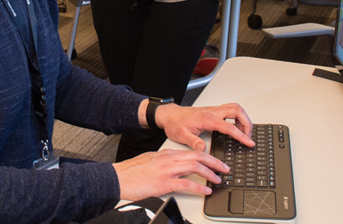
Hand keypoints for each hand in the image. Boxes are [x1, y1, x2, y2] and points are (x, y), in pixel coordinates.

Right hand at [113, 149, 228, 200]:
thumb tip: (175, 166)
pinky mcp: (164, 183)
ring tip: (217, 180)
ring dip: (209, 173)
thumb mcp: (150, 160)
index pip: (192, 151)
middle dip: (214, 162)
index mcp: (166, 154)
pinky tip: (205, 190)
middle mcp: (169, 159)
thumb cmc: (131, 171)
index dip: (207, 156)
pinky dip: (198, 187)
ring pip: (195, 167)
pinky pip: (186, 184)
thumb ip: (164, 161)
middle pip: (198, 156)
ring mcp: (167, 170)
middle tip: (224, 168)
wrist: (118, 177)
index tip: (216, 161)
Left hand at [155, 102, 253, 151]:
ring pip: (235, 108)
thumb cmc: (175, 123)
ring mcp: (213, 110)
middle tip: (249, 136)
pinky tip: (235, 128)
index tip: (249, 142)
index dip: (241, 135)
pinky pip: (230, 111)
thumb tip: (203, 150)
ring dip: (243, 119)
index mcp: (207, 118)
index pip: (229, 126)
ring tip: (244, 133)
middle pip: (237, 111)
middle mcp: (212, 112)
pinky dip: (237, 118)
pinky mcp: (213, 111)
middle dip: (247, 123)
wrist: (169, 115)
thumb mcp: (181, 136)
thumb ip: (194, 143)